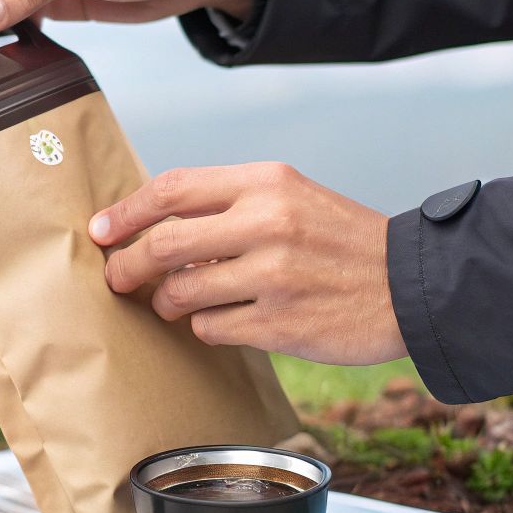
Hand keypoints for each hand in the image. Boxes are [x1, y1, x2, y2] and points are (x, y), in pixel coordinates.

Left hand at [90, 163, 405, 366]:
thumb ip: (229, 204)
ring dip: (165, 303)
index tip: (100, 230)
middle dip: (127, 266)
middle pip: (163, 245)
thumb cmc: (341, 241)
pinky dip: (204, 327)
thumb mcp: (292, 197)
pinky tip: (222, 320)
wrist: (412, 286)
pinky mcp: (280, 325)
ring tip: (174, 304)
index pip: (173, 190)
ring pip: (180, 293)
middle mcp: (268, 223)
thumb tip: (151, 223)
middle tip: (117, 278)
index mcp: (267, 182)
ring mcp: (274, 276)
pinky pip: (210, 329)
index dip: (126, 212)